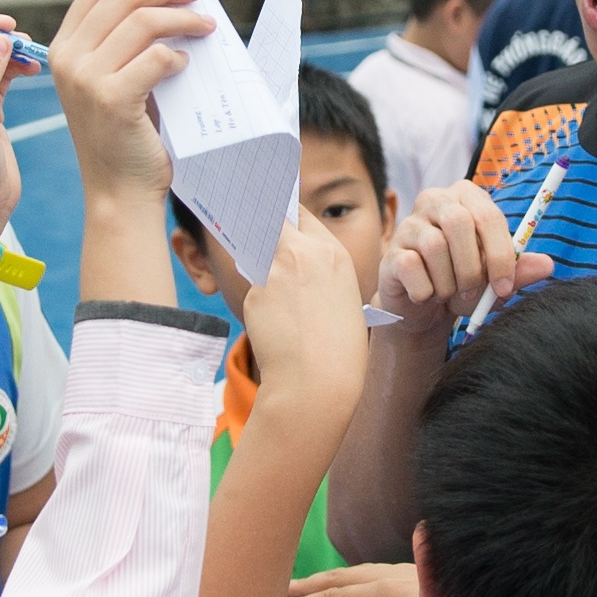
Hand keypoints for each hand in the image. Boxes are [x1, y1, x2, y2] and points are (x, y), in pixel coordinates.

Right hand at [51, 0, 204, 211]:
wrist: (119, 192)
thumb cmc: (125, 137)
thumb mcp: (113, 80)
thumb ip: (124, 43)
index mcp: (63, 48)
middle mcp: (67, 58)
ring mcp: (86, 79)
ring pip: (142, 21)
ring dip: (182, 17)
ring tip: (206, 24)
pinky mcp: (112, 99)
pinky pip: (155, 57)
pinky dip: (177, 55)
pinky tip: (187, 64)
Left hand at [243, 220, 368, 425]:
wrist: (318, 381)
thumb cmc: (340, 349)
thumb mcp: (343, 298)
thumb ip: (319, 271)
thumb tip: (292, 262)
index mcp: (333, 254)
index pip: (302, 215)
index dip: (288, 219)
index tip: (277, 222)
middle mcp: (303, 254)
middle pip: (273, 220)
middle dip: (264, 223)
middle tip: (254, 228)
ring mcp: (276, 272)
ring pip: (257, 251)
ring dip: (259, 259)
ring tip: (273, 286)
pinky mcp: (254, 293)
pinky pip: (253, 288)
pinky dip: (260, 301)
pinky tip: (274, 323)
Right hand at [284, 561, 423, 596]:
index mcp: (388, 594)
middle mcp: (395, 577)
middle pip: (343, 578)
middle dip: (312, 584)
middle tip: (284, 589)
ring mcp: (411, 574)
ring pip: (361, 572)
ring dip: (333, 578)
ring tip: (315, 585)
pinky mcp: (427, 578)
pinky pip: (377, 572)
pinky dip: (354, 577)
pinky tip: (362, 583)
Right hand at [375, 180, 554, 333]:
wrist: (424, 309)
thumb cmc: (463, 285)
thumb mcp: (494, 281)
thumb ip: (519, 271)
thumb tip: (547, 265)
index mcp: (467, 197)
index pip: (488, 215)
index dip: (500, 254)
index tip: (504, 287)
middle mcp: (435, 200)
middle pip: (459, 222)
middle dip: (471, 267)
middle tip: (472, 293)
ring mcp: (409, 223)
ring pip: (434, 247)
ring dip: (448, 283)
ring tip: (448, 294)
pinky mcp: (391, 250)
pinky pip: (412, 268)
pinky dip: (425, 291)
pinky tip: (426, 295)